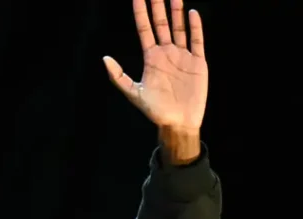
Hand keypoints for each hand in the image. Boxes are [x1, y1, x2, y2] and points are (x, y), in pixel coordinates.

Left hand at [103, 0, 207, 132]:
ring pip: (179, 28)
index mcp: (151, 58)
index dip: (141, 13)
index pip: (144, 29)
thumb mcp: (134, 93)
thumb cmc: (155, 110)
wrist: (178, 122)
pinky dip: (195, 27)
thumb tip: (105, 58)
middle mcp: (166, 53)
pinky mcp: (197, 62)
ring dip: (177, 12)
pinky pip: (196, 40)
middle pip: (161, 24)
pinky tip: (192, 13)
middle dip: (158, 6)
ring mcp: (182, 56)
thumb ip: (118, 76)